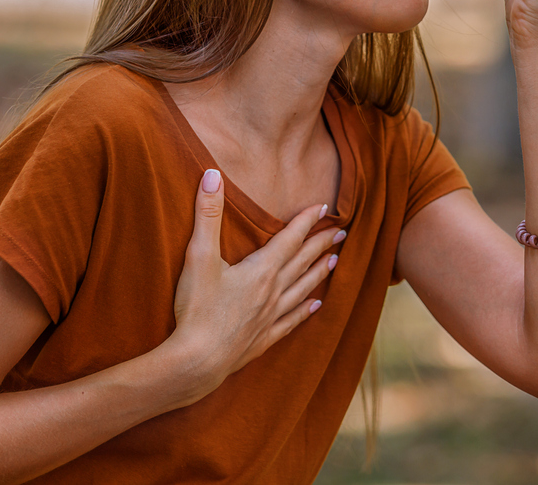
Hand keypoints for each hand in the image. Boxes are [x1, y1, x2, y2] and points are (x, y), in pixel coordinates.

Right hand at [168, 169, 342, 396]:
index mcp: (261, 270)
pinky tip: (315, 306)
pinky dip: (305, 310)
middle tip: (342, 232)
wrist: (196, 362)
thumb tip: (211, 175)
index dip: (307, 221)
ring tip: (334, 261)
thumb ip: (207, 214)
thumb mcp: (199, 256)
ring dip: (319, 273)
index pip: (290, 238)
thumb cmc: (197, 309)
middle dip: (321, 244)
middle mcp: (273, 292)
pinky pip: (291, 320)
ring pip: (302, 289)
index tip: (324, 208)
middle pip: (302, 262)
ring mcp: (270, 317)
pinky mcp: (262, 339)